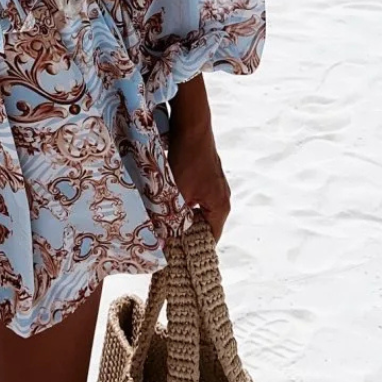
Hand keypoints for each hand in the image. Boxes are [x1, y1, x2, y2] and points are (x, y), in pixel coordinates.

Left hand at [166, 75, 231, 240]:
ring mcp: (213, 184)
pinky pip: (192, 195)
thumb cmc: (188, 159)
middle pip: (202, 225)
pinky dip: (180, 200)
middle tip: (164, 240)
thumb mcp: (176, 193)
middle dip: (184, 231)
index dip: (192, 249)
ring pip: (194, 208)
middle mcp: (221, 198)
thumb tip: (161, 245)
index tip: (175, 257)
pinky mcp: (204, 173)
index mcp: (220, 207)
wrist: (191, 124)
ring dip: (179, 214)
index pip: (208, 240)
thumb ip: (169, 219)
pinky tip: (163, 198)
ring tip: (160, 221)